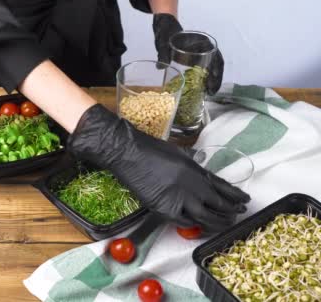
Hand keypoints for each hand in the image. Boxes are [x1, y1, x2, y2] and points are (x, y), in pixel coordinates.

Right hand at [67, 104, 250, 230]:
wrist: (129, 153)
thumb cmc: (150, 148)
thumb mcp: (179, 153)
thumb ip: (192, 164)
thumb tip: (200, 170)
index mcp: (197, 170)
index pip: (223, 186)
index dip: (235, 195)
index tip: (245, 200)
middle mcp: (193, 185)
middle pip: (218, 203)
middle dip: (231, 210)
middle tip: (238, 214)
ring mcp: (179, 199)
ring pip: (205, 217)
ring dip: (217, 222)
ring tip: (224, 224)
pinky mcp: (164, 208)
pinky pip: (183, 222)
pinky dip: (192, 225)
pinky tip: (197, 226)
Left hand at [153, 13, 223, 94]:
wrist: (165, 26)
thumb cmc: (166, 32)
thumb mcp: (163, 42)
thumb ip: (163, 53)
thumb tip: (160, 67)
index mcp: (201, 42)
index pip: (215, 56)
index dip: (216, 69)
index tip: (212, 81)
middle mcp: (205, 47)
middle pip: (217, 63)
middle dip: (216, 78)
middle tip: (211, 92)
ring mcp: (202, 52)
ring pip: (213, 66)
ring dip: (214, 79)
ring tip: (209, 93)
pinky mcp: (197, 57)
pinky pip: (206, 67)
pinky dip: (207, 77)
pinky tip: (203, 88)